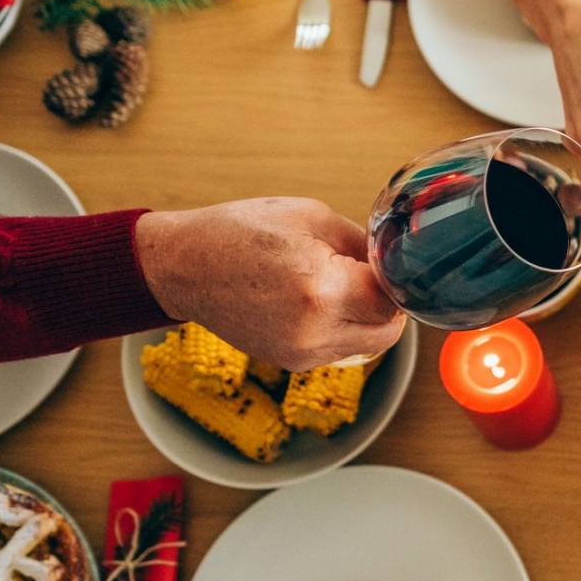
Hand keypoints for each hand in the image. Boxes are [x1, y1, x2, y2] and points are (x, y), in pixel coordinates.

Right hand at [135, 198, 404, 369]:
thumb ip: (364, 246)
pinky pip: (340, 349)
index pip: (393, 299)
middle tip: (369, 275)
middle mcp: (313, 331)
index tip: (386, 263)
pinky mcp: (290, 362)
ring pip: (368, 345)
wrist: (183, 266)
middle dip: (388, 303)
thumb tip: (396, 264)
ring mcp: (300, 353)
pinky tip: (317, 300)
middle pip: (389, 331)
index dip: (396, 279)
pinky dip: (342, 328)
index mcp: (322, 289)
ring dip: (368, 319)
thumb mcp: (314, 218)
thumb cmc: (243, 232)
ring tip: (338, 284)